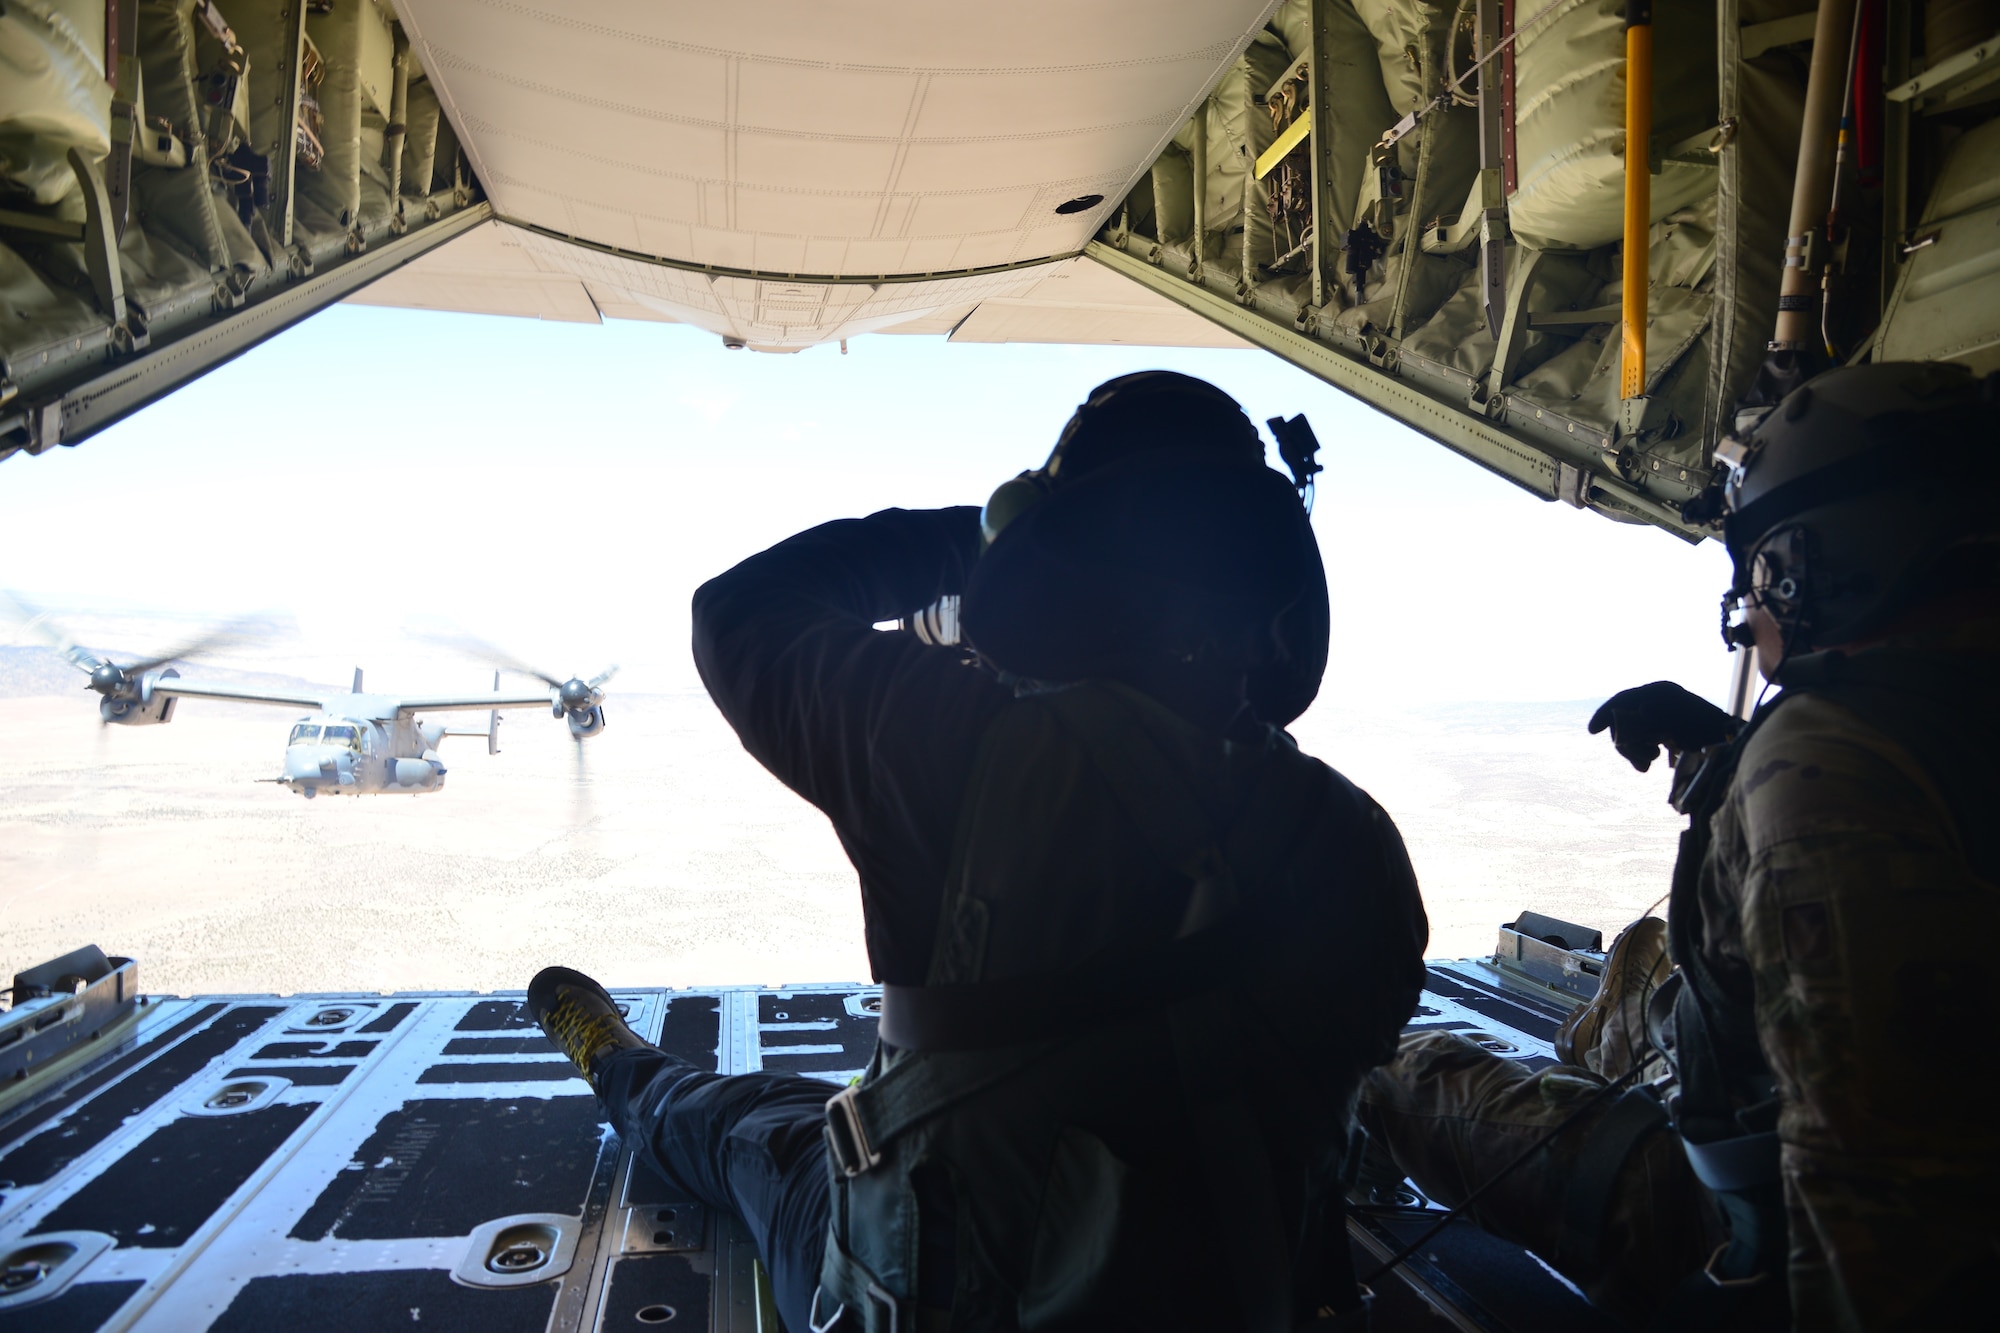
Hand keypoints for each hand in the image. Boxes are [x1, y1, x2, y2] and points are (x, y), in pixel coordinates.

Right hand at [1588, 681, 1733, 772]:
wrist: (1734, 745)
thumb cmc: (1713, 731)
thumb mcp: (1689, 719)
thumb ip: (1664, 713)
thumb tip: (1642, 710)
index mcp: (1661, 693)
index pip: (1624, 699)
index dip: (1606, 713)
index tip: (1593, 731)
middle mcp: (1657, 702)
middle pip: (1623, 720)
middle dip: (1626, 741)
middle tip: (1643, 761)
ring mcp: (1658, 719)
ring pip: (1630, 734)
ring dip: (1634, 750)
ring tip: (1650, 763)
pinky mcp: (1662, 734)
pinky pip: (1640, 743)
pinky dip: (1640, 755)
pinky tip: (1649, 765)